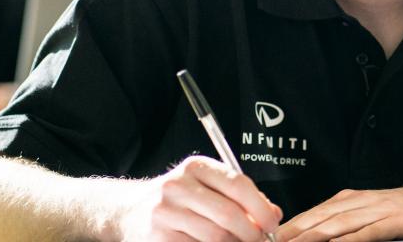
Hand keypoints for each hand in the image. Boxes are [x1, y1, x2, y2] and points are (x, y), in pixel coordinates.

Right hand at [117, 156, 281, 241]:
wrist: (129, 210)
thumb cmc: (177, 199)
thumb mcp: (206, 186)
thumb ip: (240, 196)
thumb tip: (273, 213)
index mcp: (196, 167)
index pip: (238, 184)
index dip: (261, 208)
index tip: (272, 223)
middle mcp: (178, 186)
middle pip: (228, 214)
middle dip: (252, 233)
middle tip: (260, 240)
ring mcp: (165, 213)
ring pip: (215, 237)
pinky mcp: (158, 237)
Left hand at [277, 179, 402, 241]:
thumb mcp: (378, 215)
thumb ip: (351, 225)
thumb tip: (323, 236)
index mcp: (354, 199)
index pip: (312, 214)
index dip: (288, 228)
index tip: (268, 238)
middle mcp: (361, 201)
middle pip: (317, 220)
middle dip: (290, 234)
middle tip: (267, 241)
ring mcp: (378, 210)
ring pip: (335, 226)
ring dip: (309, 238)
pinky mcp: (395, 222)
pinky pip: (365, 234)